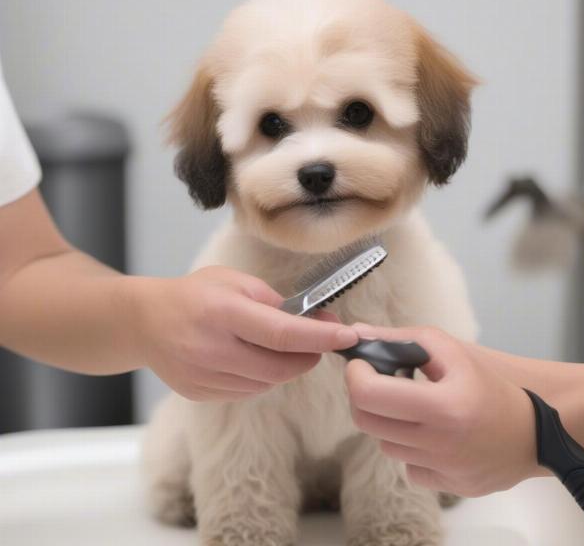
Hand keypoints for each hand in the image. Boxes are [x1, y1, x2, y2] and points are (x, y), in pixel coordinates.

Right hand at [121, 266, 357, 400]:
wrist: (144, 322)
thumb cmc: (193, 294)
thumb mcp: (233, 282)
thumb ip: (273, 302)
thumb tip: (314, 321)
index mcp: (222, 313)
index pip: (282, 333)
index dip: (320, 337)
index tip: (347, 335)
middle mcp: (211, 348)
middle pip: (279, 368)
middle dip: (308, 357)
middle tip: (319, 343)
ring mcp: (203, 376)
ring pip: (265, 383)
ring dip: (283, 368)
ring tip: (276, 345)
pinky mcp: (199, 393)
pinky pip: (245, 392)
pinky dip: (260, 378)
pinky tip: (250, 358)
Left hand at [345, 325, 540, 496]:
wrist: (534, 429)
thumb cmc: (488, 381)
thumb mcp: (448, 349)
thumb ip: (399, 339)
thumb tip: (355, 333)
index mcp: (444, 404)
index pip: (369, 394)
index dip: (356, 375)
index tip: (362, 365)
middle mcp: (442, 443)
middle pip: (366, 422)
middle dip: (363, 397)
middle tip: (376, 383)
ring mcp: (446, 470)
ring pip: (384, 444)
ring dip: (387, 423)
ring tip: (410, 407)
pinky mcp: (450, 487)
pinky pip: (408, 468)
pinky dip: (410, 449)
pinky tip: (429, 434)